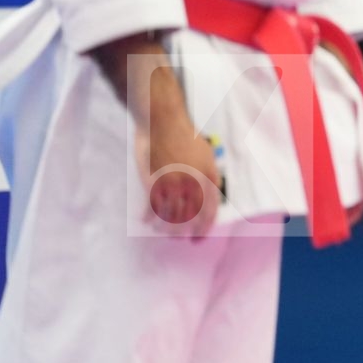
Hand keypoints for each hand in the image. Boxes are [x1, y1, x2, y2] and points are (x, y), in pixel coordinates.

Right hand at [138, 111, 222, 237]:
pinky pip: (152, 205)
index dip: (206, 225)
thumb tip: (215, 189)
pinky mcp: (154, 180)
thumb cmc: (185, 135)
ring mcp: (172, 182)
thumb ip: (211, 172)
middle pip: (191, 215)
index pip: (210, 207)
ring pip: (171, 214)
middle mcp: (191, 182)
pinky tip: (147, 221)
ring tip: (164, 232)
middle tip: (184, 240)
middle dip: (188, 231)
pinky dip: (149, 215)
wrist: (164, 122)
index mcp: (207, 175)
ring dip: (167, 227)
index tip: (201, 235)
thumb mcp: (206, 152)